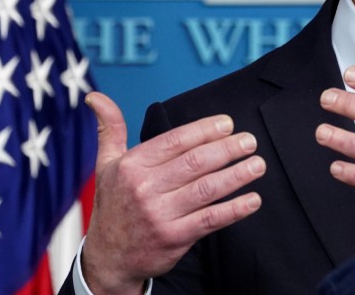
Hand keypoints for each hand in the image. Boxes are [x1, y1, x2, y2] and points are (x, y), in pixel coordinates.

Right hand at [81, 91, 265, 293]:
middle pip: (195, 162)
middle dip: (227, 149)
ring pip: (206, 189)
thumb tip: (96, 96)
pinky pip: (210, 220)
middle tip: (249, 141)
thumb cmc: (113, 204)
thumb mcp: (106, 165)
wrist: (108, 258)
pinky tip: (253, 200)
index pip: (175, 141)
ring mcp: (160, 215)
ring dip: (237, 175)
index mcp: (131, 166)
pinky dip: (235, 209)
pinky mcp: (174, 238)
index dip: (204, 130)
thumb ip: (110, 129)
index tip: (227, 124)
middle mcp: (145, 188)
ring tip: (257, 164)